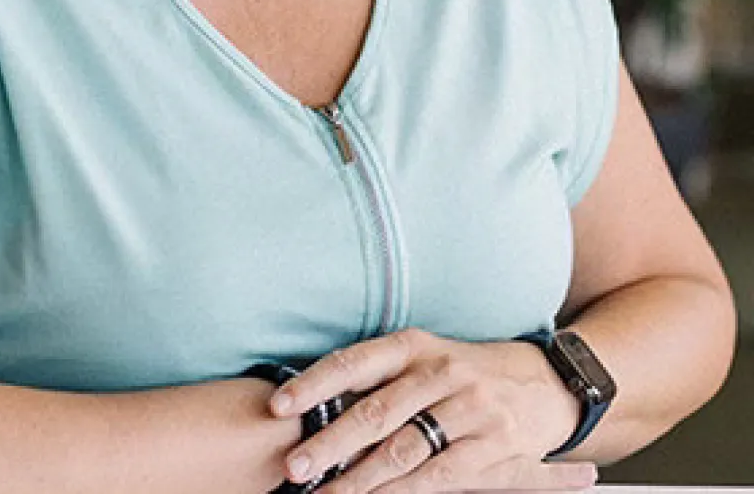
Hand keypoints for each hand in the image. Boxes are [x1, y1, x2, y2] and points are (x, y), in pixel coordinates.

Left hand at [269, 329, 597, 491]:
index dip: (315, 383)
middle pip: (374, 411)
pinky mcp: (492, 444)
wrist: (545, 382)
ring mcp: (467, 407)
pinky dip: (401, 493)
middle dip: (329, 444)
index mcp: (414, 345)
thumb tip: (311, 404)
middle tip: (295, 467)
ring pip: (401, 449)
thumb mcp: (425, 360)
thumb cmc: (466, 373)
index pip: (355, 361)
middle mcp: (439, 370)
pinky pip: (437, 475)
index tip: (279, 406)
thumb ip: (379, 382)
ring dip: (358, 479)